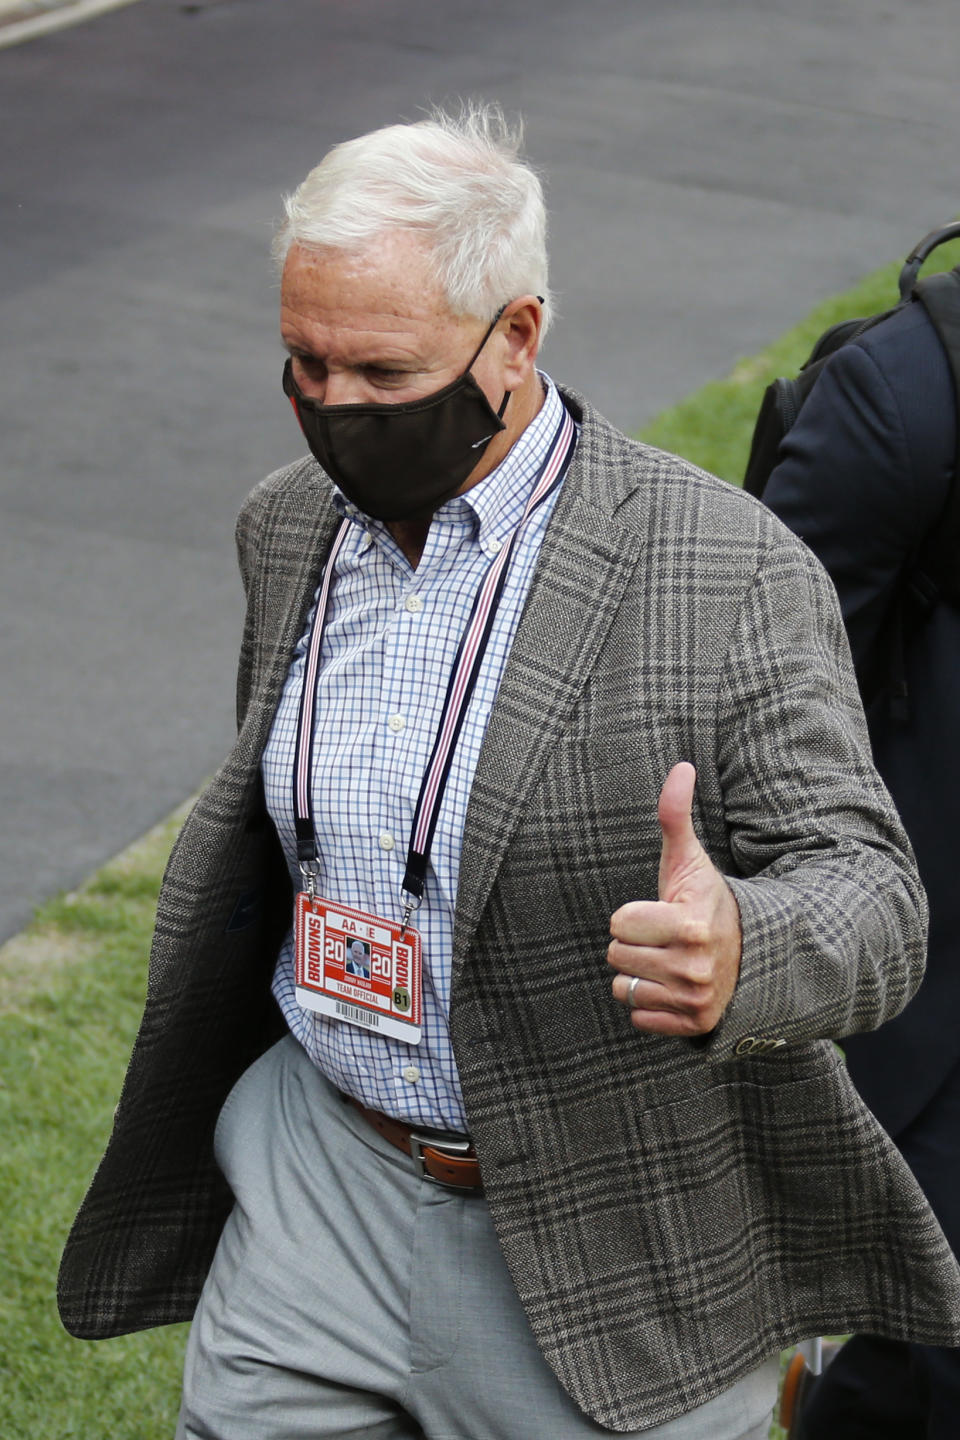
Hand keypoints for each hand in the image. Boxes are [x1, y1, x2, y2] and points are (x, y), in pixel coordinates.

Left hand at [608, 762, 741, 1035]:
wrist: (752, 953)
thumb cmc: (706, 901)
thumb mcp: (689, 860)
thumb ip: (675, 815)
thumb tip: (681, 766)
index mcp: (691, 926)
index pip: (619, 923)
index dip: (634, 914)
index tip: (662, 911)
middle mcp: (695, 968)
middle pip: (616, 955)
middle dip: (635, 943)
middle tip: (664, 937)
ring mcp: (696, 1001)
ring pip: (624, 987)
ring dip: (640, 973)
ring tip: (669, 960)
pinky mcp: (693, 1026)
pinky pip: (638, 1016)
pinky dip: (650, 1003)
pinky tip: (673, 986)